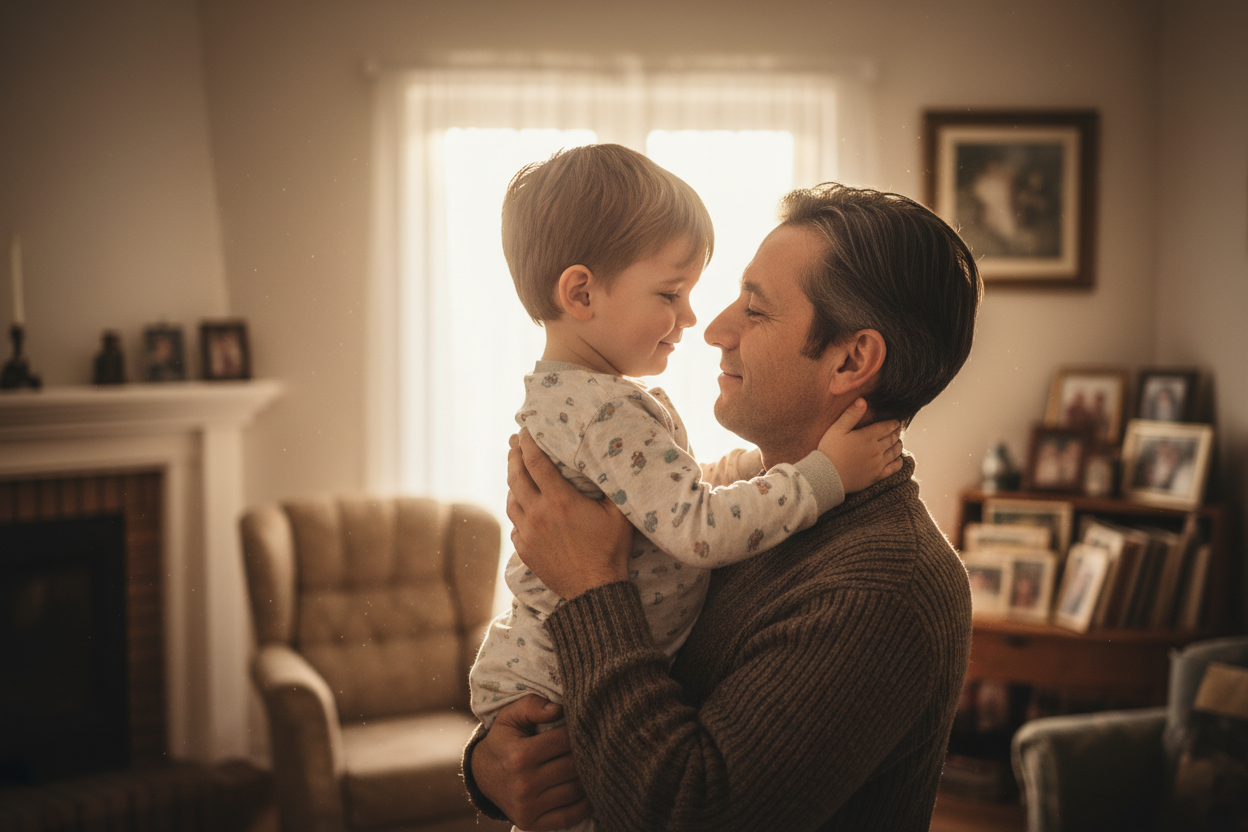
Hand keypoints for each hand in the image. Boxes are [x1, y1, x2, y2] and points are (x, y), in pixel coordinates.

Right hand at [472, 696, 589, 830]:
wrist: (483, 776)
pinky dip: (585, 804)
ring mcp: (528, 807)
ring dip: (588, 777)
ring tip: (592, 764)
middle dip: (586, 753)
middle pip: (573, 766)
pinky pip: (569, 816)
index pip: (564, 741)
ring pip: (575, 790)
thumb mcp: (509, 716)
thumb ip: (532, 705)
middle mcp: (523, 784)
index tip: (582, 727)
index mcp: (519, 756)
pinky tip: (588, 790)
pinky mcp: (531, 824)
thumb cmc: (503, 741)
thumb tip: (559, 708)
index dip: (577, 731)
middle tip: (592, 745)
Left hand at [507, 428, 633, 598]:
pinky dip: (517, 509)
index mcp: (560, 500)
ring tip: (516, 470)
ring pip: (511, 499)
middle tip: (514, 442)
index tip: (525, 429)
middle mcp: (538, 513)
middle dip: (513, 455)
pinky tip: (522, 505)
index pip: (535, 461)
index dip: (528, 442)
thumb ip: (610, 487)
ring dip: (512, 481)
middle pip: (515, 476)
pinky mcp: (524, 549)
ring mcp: (527, 532)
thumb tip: (608, 463)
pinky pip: (515, 522)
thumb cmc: (610, 550)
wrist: (593, 591)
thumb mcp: (618, 514)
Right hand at [817, 399, 903, 492]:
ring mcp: (878, 464)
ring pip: (895, 452)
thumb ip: (851, 414)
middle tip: (898, 430)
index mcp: (868, 436)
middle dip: (896, 433)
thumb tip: (863, 401)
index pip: (886, 427)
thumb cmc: (830, 450)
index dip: (893, 423)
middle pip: (892, 438)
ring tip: (898, 442)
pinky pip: (894, 468)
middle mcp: (876, 449)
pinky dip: (899, 462)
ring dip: (898, 445)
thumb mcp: (837, 429)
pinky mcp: (877, 476)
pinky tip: (898, 459)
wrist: (827, 476)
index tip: (896, 422)